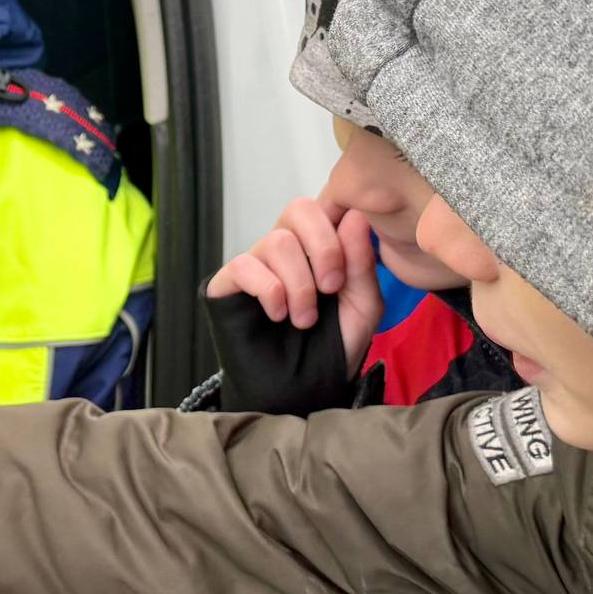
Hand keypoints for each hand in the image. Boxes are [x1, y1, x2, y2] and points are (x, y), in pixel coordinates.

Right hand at [206, 196, 381, 369]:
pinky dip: (269, 290)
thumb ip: (362, 262)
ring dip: (298, 284)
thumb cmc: (334, 345)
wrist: (304, 387)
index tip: (345, 277)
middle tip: (331, 288)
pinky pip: (245, 265)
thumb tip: (355, 215)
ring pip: (276, 242)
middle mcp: (287, 246)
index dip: (338, 233)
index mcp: (320, 245)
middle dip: (322, 247)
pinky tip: (278, 315)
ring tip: (305, 319)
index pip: (326, 206)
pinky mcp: (230, 282)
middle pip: (299, 209)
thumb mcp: (363, 305)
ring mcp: (258, 262)